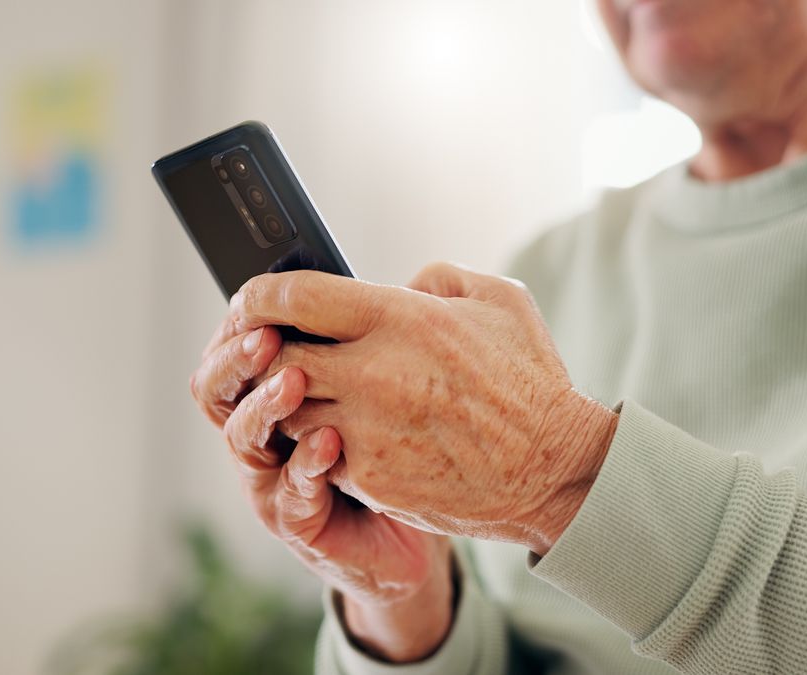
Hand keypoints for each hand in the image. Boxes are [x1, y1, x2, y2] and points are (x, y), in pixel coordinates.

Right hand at [189, 320, 453, 661]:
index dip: (240, 322)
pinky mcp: (297, 521)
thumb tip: (368, 283)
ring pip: (243, 438)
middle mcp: (260, 435)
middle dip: (236, 359)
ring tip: (295, 379)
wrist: (423, 526)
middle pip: (216, 389)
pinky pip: (291, 491)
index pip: (232, 348)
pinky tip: (330, 441)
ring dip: (265, 405)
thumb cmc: (397, 441)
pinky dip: (307, 464)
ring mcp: (271, 480)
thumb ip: (360, 340)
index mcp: (270, 392)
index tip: (262, 296)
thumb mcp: (377, 380)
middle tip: (264, 337)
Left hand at [230, 263, 618, 554]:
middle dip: (268, 353)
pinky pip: (318, 453)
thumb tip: (394, 284)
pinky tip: (348, 435)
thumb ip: (435, 278)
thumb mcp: (497, 300)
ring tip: (317, 394)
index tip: (253, 301)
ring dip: (294, 401)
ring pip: (289, 409)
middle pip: (278, 355)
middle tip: (272, 352)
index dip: (260, 296)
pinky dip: (324, 444)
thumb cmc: (528, 380)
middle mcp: (375, 370)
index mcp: (401, 317)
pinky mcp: (370, 475)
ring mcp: (367, 427)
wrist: (554, 470)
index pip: (295, 296)